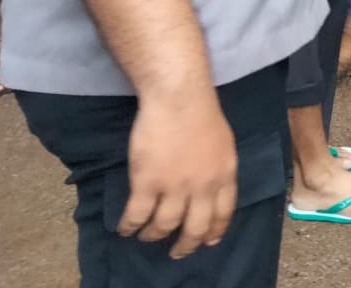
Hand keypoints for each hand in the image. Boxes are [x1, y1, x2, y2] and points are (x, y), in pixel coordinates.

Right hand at [119, 93, 236, 258]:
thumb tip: (212, 187)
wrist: (180, 98)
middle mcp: (203, 186)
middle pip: (196, 227)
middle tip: (177, 253)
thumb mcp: (224, 144)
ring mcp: (175, 186)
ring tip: (146, 236)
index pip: (223, 214)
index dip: (215, 231)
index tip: (209, 242)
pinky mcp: (147, 183)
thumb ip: (219, 169)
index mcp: (225, 175)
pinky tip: (125, 229)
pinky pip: (136, 215)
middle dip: (186, 245)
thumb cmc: (202, 113)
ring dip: (153, 235)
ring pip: (164, 225)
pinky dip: (130, 226)